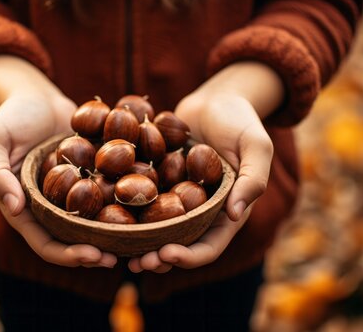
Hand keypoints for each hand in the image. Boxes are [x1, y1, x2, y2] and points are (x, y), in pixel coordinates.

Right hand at [0, 55, 117, 267]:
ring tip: (136, 242)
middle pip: (73, 240)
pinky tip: (144, 207)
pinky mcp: (91, 178)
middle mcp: (50, 208)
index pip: (45, 242)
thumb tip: (14, 207)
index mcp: (25, 209)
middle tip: (119, 258)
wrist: (37, 96)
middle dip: (94, 253)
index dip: (67, 254)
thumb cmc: (10, 117)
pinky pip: (107, 194)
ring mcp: (72, 195)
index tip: (92, 255)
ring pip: (94, 223)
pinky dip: (123, 203)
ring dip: (113, 235)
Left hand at [128, 61, 281, 272]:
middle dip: (158, 258)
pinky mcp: (159, 182)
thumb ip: (253, 179)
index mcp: (225, 211)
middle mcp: (200, 211)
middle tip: (137, 263)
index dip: (189, 257)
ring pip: (157, 230)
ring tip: (118, 249)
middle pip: (179, 245)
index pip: (209, 246)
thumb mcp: (256, 145)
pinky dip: (127, 212)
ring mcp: (177, 198)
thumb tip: (234, 214)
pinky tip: (106, 216)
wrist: (214, 99)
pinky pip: (143, 201)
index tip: (166, 255)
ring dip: (139, 243)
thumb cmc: (240, 120)